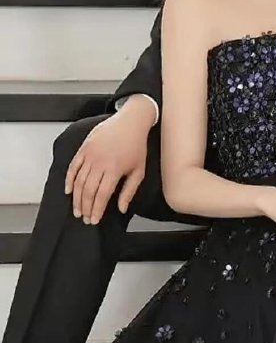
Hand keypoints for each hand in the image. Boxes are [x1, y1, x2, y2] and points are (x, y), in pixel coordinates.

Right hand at [65, 103, 151, 224]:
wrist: (131, 122)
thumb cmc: (137, 146)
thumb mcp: (139, 170)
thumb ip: (129, 191)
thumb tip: (121, 208)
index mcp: (115, 169)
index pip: (101, 195)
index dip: (96, 210)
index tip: (94, 220)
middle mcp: (100, 162)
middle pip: (88, 191)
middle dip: (85, 207)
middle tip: (84, 218)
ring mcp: (90, 155)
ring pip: (78, 181)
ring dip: (76, 198)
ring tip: (77, 210)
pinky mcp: (84, 148)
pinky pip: (73, 167)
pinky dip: (69, 180)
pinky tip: (69, 191)